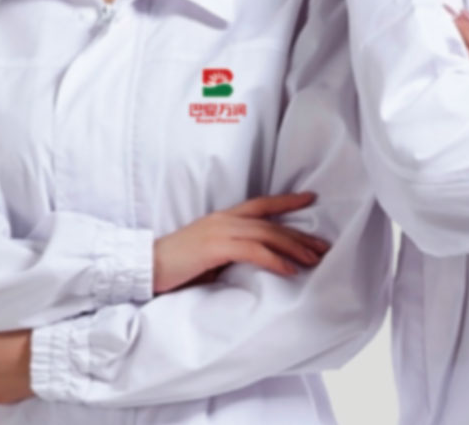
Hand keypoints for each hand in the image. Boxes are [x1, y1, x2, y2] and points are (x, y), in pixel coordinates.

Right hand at [154, 192, 329, 293]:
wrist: (145, 267)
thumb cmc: (174, 266)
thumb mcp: (207, 255)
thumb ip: (229, 251)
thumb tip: (254, 262)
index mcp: (222, 218)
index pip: (260, 204)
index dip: (286, 201)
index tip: (310, 198)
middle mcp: (224, 220)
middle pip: (271, 223)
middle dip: (300, 235)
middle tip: (323, 246)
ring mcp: (220, 231)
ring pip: (267, 235)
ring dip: (294, 248)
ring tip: (314, 260)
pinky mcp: (215, 247)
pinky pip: (253, 252)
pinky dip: (275, 260)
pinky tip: (290, 270)